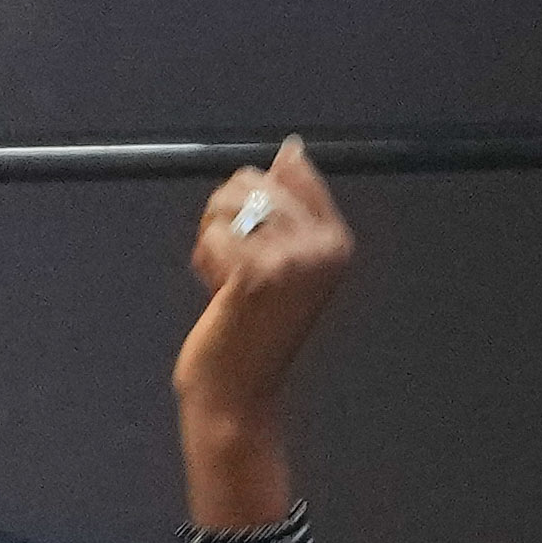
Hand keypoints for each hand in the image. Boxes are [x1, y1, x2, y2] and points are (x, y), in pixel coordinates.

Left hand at [174, 135, 349, 427]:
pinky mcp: (257, 273)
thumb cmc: (250, 328)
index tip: (255, 240)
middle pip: (253, 181)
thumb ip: (288, 208)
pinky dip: (204, 261)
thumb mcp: (283, 263)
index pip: (294, 170)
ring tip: (228, 280)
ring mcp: (294, 259)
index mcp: (337, 241)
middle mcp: (324, 247)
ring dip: (212, 239)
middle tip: (236, 268)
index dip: (254, 197)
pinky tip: (219, 293)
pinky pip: (212, 235)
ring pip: (227, 203)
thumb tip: (292, 149)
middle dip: (226, 217)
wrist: (238, 393)